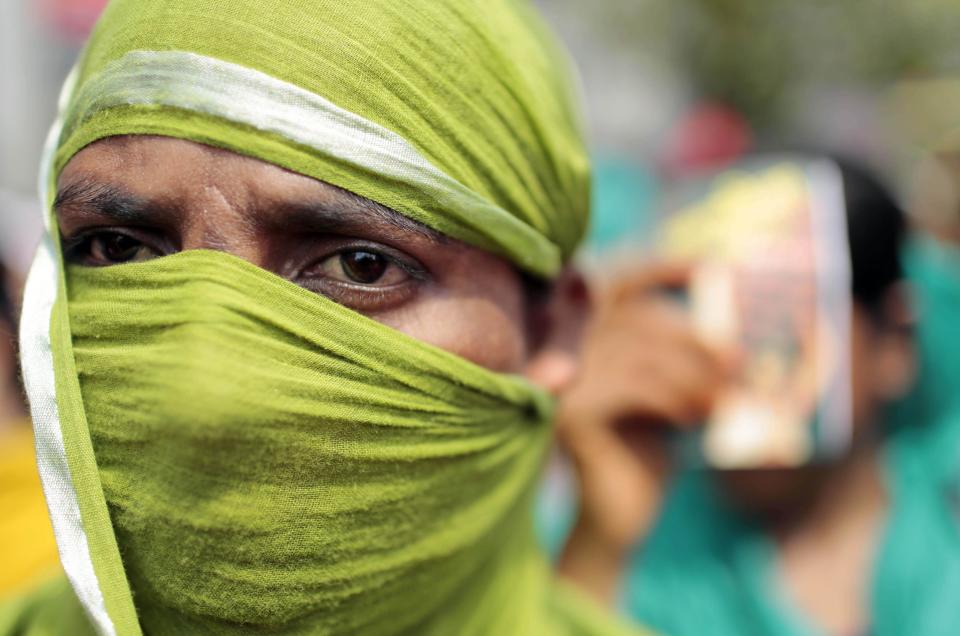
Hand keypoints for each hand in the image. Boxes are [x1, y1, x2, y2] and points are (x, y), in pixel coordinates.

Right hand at [553, 265, 730, 602]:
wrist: (622, 514)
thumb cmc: (651, 445)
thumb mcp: (671, 389)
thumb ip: (682, 355)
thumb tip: (731, 333)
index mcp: (583, 335)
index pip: (617, 283)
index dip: (659, 267)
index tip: (710, 266)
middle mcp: (561, 349)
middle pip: (635, 317)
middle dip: (694, 338)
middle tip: (739, 363)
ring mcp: (559, 379)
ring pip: (637, 352)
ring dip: (692, 374)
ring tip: (726, 399)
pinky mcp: (568, 413)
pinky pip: (629, 387)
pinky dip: (671, 398)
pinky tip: (692, 419)